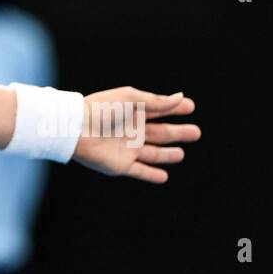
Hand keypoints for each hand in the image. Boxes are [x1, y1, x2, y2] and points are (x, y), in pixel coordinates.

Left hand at [71, 87, 200, 183]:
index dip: (175, 108)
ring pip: (153, 153)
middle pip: (160, 133)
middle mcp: (132, 130)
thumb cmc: (102, 109)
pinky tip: (164, 176)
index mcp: (133, 111)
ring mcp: (127, 149)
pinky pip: (141, 171)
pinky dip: (152, 174)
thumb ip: (156, 101)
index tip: (190, 106)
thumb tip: (180, 97)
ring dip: (167, 154)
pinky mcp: (122, 165)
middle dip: (178, 133)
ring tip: (181, 154)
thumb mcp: (131, 99)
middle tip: (196, 132)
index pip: (159, 109)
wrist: (77, 129)